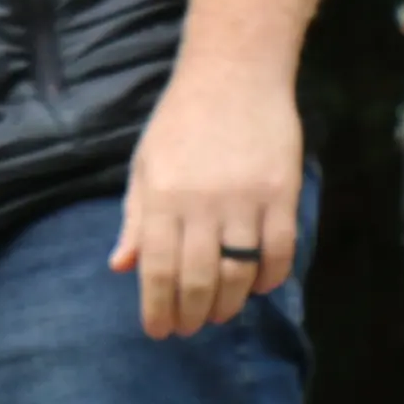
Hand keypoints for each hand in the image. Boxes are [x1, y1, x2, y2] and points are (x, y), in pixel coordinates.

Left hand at [113, 67, 303, 340]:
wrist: (234, 73)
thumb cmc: (182, 120)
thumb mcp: (146, 164)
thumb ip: (136, 218)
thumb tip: (121, 266)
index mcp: (162, 196)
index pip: (157, 269)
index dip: (157, 307)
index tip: (159, 331)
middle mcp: (202, 202)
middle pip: (198, 278)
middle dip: (191, 313)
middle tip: (189, 328)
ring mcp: (245, 198)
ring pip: (240, 271)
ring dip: (230, 302)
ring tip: (220, 313)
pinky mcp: (282, 192)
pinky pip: (281, 250)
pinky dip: (272, 277)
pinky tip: (260, 286)